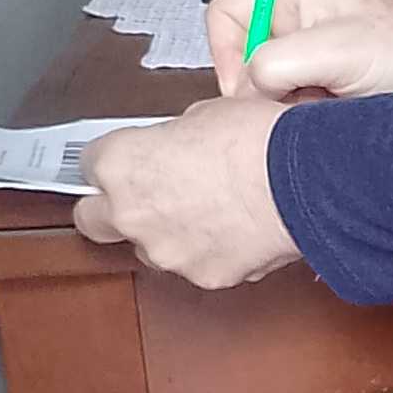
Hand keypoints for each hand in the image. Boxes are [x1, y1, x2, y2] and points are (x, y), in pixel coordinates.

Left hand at [72, 99, 298, 287]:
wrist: (305, 179)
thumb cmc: (257, 139)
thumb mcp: (201, 114)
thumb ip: (169, 140)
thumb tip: (175, 149)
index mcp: (120, 164)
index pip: (87, 165)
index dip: (113, 161)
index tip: (128, 162)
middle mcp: (131, 214)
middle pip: (93, 220)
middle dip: (112, 209)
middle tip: (146, 195)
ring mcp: (166, 252)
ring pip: (150, 247)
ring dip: (168, 232)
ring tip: (212, 209)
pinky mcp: (204, 278)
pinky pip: (197, 264)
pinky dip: (212, 251)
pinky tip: (238, 228)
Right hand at [208, 0, 392, 104]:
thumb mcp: (337, 52)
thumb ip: (275, 64)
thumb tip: (245, 89)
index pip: (222, 15)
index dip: (227, 56)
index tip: (252, 90)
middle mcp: (292, 11)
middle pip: (242, 57)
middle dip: (265, 89)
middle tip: (299, 102)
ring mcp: (307, 46)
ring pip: (266, 87)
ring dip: (289, 106)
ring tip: (329, 106)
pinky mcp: (323, 76)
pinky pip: (291, 102)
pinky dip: (307, 115)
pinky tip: (336, 115)